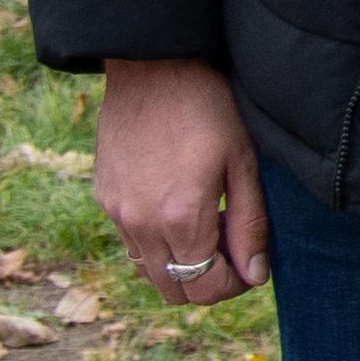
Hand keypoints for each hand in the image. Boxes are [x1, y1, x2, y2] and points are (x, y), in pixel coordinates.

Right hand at [94, 58, 270, 307]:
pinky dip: (157, 244)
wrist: (152, 69)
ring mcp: (117, 214)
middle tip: (231, 248)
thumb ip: (249, 225)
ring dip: (181, 265)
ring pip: (150, 272)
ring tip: (207, 226)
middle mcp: (141, 226)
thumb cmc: (208, 110)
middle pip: (175, 291)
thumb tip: (255, 275)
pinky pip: (131, 244)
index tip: (250, 263)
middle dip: (208, 283)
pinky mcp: (104, 199)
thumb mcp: (242, 164)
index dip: (235, 285)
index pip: (206, 289)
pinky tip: (178, 209)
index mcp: (180, 219)